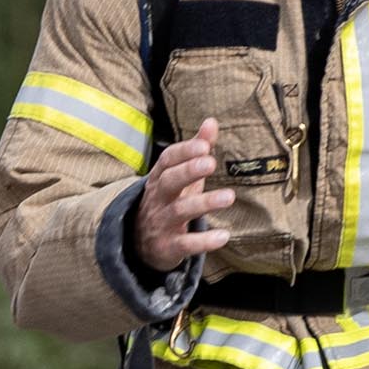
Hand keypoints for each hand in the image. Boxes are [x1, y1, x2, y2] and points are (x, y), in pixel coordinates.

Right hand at [134, 119, 235, 271]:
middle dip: (189, 171)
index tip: (204, 145)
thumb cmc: (168, 201)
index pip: (168, 160)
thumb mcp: (180, 175)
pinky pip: (185, 244)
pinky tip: (223, 236)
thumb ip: (197, 149)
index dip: (185, 152)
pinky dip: (203, 241)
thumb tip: (211, 121)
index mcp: (160, 178)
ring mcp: (162, 223)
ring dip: (204, 203)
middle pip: (170, 181)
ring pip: (180, 211)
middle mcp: (158, 198)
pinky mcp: (168, 247)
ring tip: (229, 196)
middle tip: (211, 163)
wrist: (139, 243)